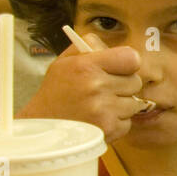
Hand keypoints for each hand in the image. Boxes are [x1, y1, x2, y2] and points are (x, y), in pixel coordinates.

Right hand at [18, 31, 142, 140]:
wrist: (41, 127)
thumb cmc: (55, 92)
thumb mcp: (64, 62)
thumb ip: (89, 46)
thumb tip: (113, 46)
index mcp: (87, 66)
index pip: (131, 58)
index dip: (128, 64)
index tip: (120, 69)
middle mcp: (96, 86)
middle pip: (135, 82)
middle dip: (124, 86)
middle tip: (105, 90)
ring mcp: (103, 110)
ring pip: (134, 103)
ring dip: (121, 105)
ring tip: (100, 106)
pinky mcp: (108, 129)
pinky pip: (128, 123)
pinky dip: (117, 123)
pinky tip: (99, 120)